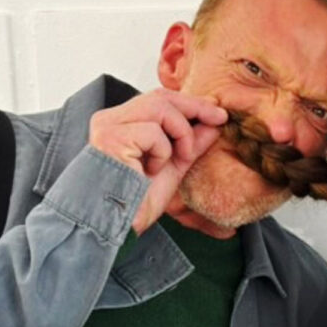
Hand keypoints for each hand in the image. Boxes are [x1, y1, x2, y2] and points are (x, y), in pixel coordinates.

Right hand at [89, 88, 227, 233]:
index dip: (190, 103)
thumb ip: (191, 142)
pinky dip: (163, 152)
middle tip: (219, 119)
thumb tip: (215, 122)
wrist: (118, 228)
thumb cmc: (138, 202)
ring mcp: (108, 128)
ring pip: (159, 108)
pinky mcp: (111, 138)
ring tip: (181, 158)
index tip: (218, 113)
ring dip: (181, 134)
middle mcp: (109, 120)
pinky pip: (153, 132)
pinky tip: (150, 171)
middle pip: (159, 98)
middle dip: (195, 107)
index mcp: (120, 124)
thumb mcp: (174, 166)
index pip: (158, 100)